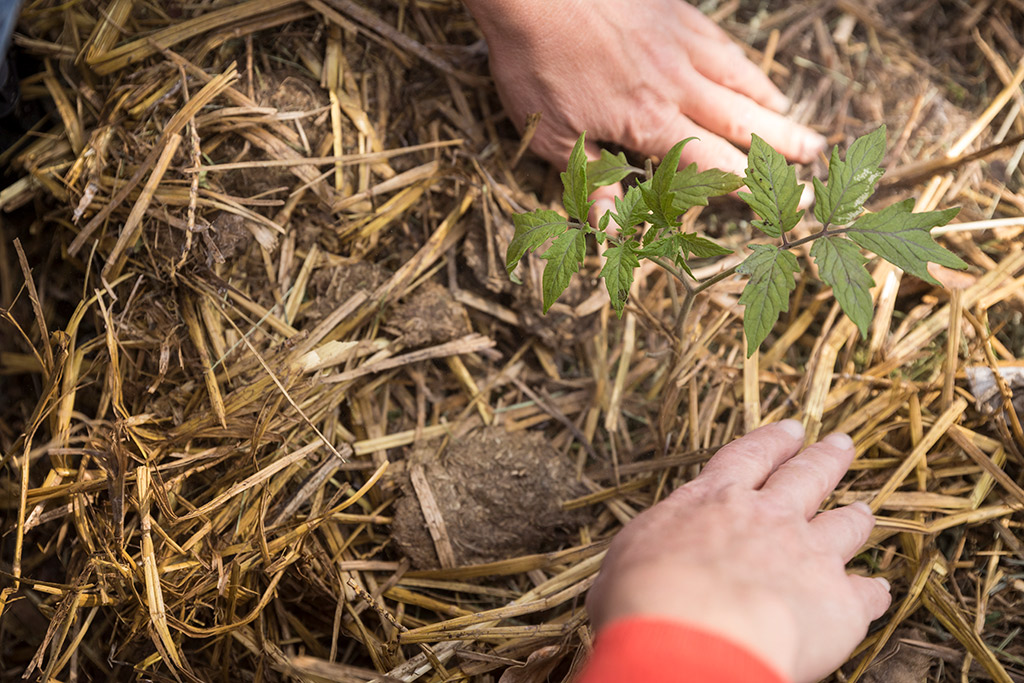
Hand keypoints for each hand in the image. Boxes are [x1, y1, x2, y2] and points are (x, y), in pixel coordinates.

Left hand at [464, 0, 825, 213]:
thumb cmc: (535, 64)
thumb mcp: (551, 136)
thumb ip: (590, 180)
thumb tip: (611, 229)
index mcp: (649, 123)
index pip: (713, 165)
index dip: (752, 187)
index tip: (788, 200)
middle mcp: (677, 85)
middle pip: (742, 120)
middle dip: (782, 143)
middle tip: (817, 156)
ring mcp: (679, 45)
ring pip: (738, 78)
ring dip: (769, 102)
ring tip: (793, 117)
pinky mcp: (673, 14)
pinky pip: (719, 42)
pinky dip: (741, 62)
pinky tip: (746, 68)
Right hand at [585, 420, 891, 682]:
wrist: (692, 640)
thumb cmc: (644, 601)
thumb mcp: (623, 566)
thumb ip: (643, 560)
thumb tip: (622, 581)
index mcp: (714, 500)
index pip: (748, 457)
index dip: (773, 442)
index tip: (792, 429)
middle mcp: (768, 517)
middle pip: (807, 477)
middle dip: (825, 458)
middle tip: (841, 444)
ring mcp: (810, 555)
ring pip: (845, 525)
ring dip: (855, 517)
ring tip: (865, 511)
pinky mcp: (840, 603)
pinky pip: (868, 592)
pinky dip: (873, 590)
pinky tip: (877, 590)